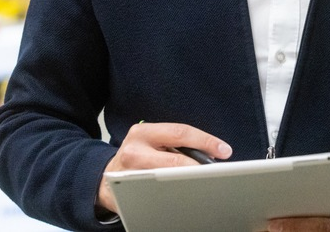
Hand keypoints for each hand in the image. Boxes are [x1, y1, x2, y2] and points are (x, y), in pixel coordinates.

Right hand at [96, 122, 232, 214]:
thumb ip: (173, 143)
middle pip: (175, 160)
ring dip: (188, 182)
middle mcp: (134, 150)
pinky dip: (174, 195)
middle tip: (217, 172)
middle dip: (200, 167)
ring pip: (167, 179)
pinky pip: (156, 195)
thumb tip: (210, 153)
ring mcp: (130, 174)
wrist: (105, 179)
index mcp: (142, 132)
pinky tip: (185, 195)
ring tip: (203, 183)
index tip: (224, 150)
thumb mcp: (150, 141)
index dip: (206, 141)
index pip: (180, 132)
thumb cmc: (136, 157)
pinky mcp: (128, 193)